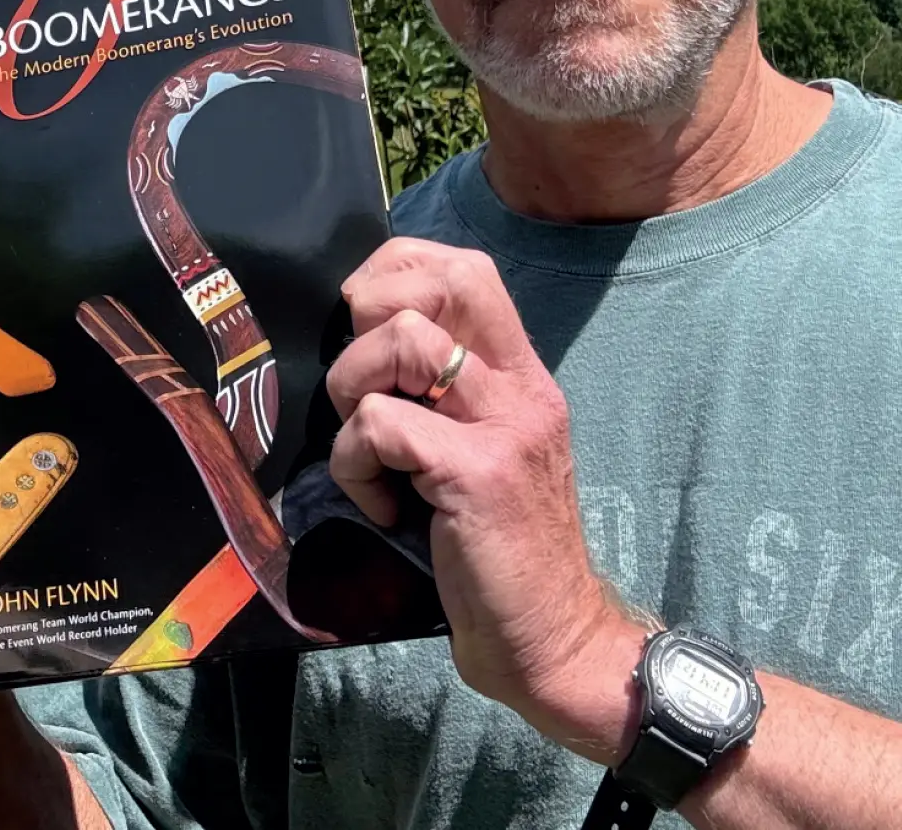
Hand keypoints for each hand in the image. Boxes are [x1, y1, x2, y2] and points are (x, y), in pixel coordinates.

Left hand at [328, 237, 647, 755]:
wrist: (555, 638)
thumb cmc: (500, 548)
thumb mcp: (483, 447)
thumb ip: (443, 394)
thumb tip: (365, 345)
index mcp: (521, 373)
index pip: (465, 268)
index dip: (397, 271)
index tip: (363, 324)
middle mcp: (521, 386)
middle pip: (446, 279)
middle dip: (374, 311)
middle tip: (361, 379)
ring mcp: (505, 426)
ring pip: (404, 343)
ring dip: (353, 390)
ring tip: (365, 450)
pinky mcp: (477, 475)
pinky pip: (380, 425)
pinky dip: (355, 464)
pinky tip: (378, 505)